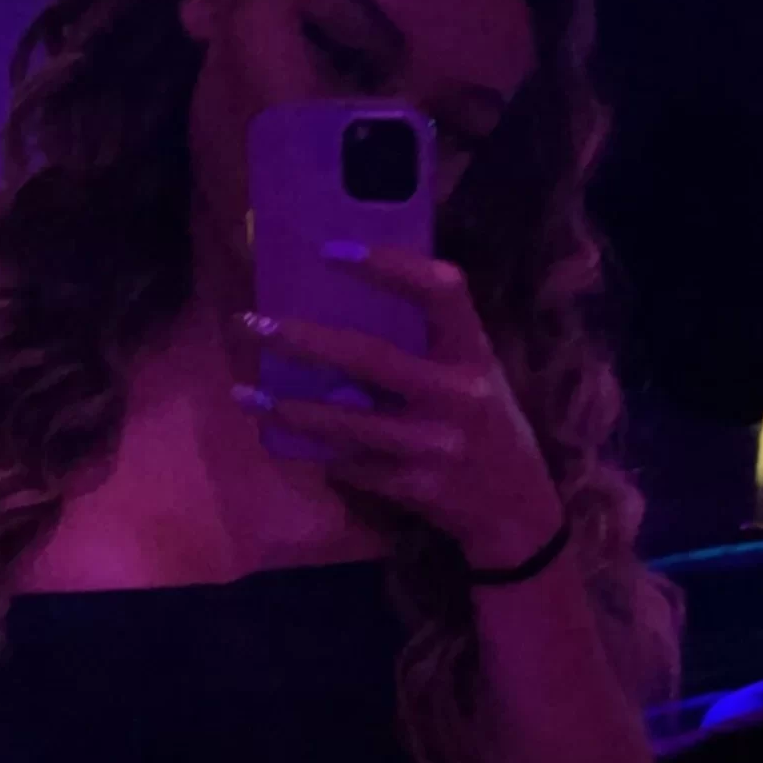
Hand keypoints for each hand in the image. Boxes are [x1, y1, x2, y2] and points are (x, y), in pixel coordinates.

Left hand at [233, 246, 564, 571]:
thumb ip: (429, 343)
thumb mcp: (475, 374)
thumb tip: (349, 300)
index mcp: (474, 353)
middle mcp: (458, 395)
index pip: (441, 291)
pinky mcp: (416, 487)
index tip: (332, 251)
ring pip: (347, 422)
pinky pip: (351, 465)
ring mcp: (436, 445)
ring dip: (290, 409)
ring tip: (245, 393)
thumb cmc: (486, 426)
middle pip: (371, 357)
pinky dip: (319, 453)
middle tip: (254, 322)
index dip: (390, 265)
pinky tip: (287, 440)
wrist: (517, 510)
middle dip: (305, 340)